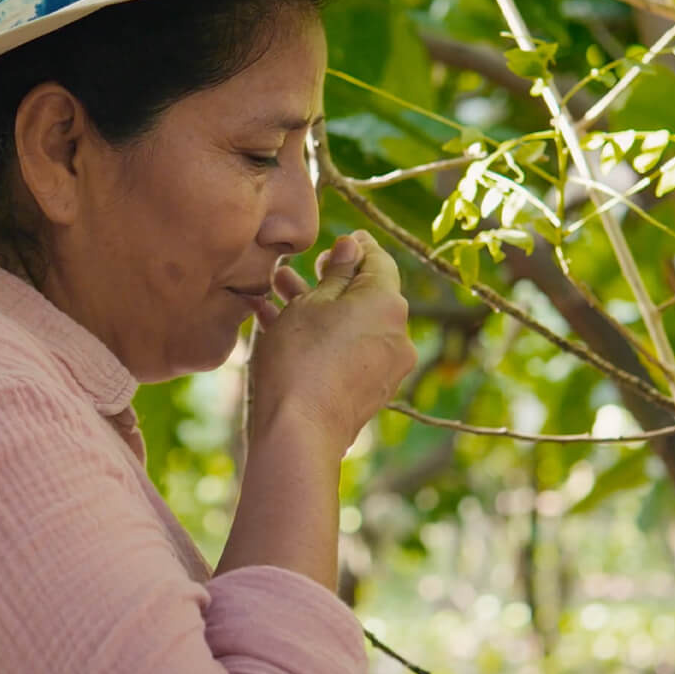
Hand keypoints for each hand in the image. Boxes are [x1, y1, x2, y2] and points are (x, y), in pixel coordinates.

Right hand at [247, 230, 415, 459]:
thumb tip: (352, 247)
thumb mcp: (310, 303)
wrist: (300, 433)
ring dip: (319, 307)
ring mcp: (386, 366)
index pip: (379, 260)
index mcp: (388, 303)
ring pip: (352, 324)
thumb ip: (335, 272)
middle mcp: (397, 334)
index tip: (337, 241)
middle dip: (330, 280)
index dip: (356, 246)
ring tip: (278, 294)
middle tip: (300, 270)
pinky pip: (348, 351)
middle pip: (366, 295)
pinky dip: (323, 337)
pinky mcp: (369, 390)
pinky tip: (282, 328)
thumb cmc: (300, 359)